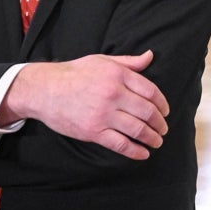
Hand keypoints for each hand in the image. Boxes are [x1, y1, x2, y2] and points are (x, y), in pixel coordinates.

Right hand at [0, 50, 168, 159]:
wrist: (45, 90)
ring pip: (137, 129)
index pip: (150, 91)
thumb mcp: (102, 61)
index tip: (166, 111)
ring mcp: (103, 114)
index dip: (162, 103)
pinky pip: (120, 144)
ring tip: (157, 141)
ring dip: (152, 137)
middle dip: (160, 123)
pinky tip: (143, 153)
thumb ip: (129, 62)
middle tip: (163, 128)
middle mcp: (113, 94)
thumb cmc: (74, 73)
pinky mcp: (93, 132)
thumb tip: (150, 56)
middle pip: (147, 111)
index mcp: (117, 75)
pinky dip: (135, 151)